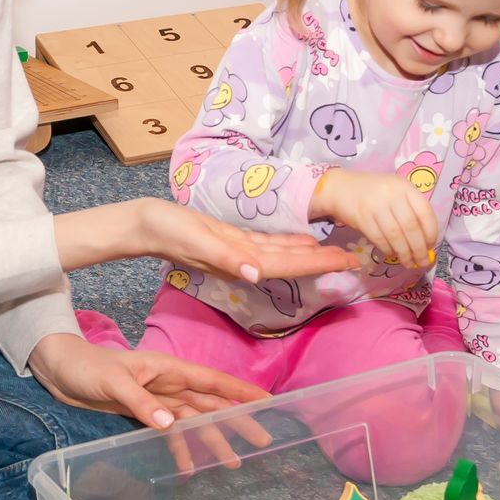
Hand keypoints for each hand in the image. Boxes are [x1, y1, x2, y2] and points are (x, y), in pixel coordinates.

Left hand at [29, 333, 274, 473]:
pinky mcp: (144, 414)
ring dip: (211, 441)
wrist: (60, 370)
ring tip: (232, 463)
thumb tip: (171, 424)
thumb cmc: (87, 366)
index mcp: (168, 369)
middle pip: (210, 405)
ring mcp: (158, 401)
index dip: (241, 391)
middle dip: (236, 421)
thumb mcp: (113, 382)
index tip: (268, 401)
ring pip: (193, 422)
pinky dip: (180, 450)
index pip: (212, 381)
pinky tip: (189, 468)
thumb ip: (142, 403)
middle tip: (261, 441)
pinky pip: (169, 434)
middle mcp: (169, 385)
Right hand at [133, 199, 361, 283]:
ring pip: (283, 255)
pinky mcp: (231, 241)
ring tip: (338, 252)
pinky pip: (268, 246)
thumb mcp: (195, 240)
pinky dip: (289, 244)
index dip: (318, 263)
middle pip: (292, 263)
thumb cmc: (166, 229)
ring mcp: (238, 252)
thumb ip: (225, 257)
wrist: (144, 225)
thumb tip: (255, 274)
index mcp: (239, 262)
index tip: (347, 261)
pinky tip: (304, 240)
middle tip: (355, 257)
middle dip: (323, 261)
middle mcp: (244, 261)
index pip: (287, 265)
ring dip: (310, 255)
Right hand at [311, 169, 438, 269]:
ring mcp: (375, 205)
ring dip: (404, 253)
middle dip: (419, 249)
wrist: (340, 188)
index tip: (432, 246)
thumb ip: (410, 211)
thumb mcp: (395, 193)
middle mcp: (391, 194)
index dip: (431, 232)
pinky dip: (388, 250)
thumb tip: (426, 243)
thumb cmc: (373, 193)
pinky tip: (392, 255)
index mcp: (404, 186)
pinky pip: (379, 238)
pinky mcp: (362, 217)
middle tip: (423, 262)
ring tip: (409, 263)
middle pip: (410, 226)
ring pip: (395, 235)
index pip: (425, 212)